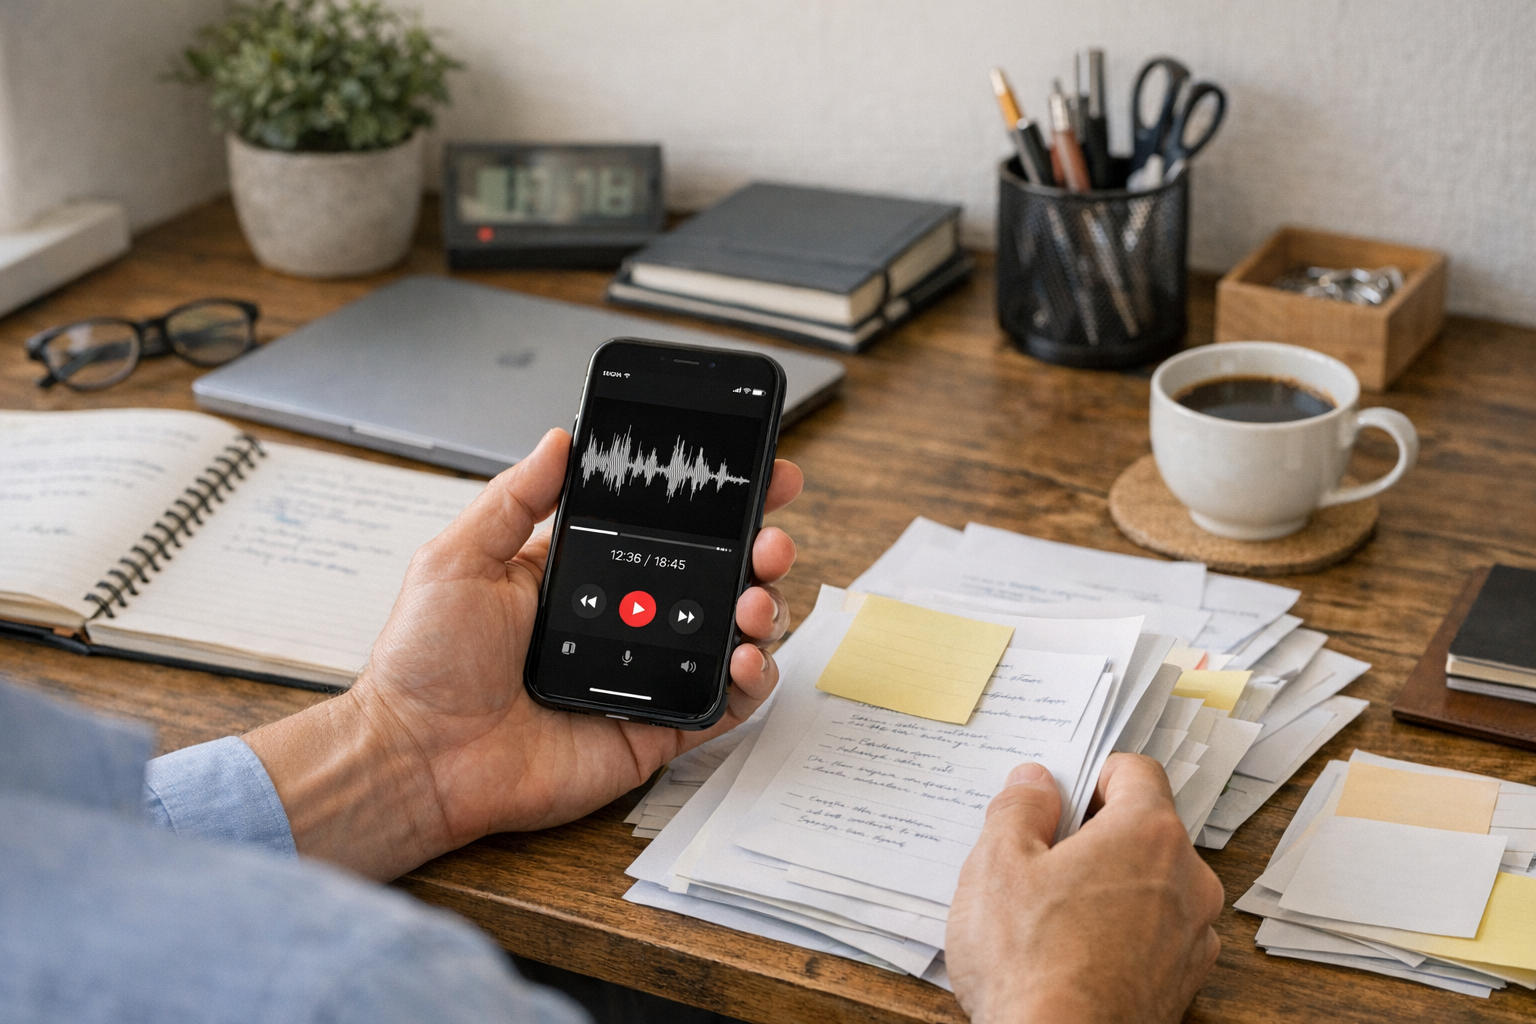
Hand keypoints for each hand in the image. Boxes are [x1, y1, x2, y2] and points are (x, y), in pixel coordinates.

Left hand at [245, 428, 802, 879]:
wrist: (418, 756)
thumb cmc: (425, 662)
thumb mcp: (460, 558)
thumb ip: (516, 497)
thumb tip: (560, 439)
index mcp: (586, 574)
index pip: (667, 528)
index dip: (718, 502)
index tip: (757, 475)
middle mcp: (625, 619)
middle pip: (716, 577)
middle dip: (758, 549)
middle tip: (768, 539)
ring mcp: (645, 673)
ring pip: (731, 634)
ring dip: (762, 608)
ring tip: (753, 598)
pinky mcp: (655, 727)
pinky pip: (723, 704)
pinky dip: (752, 680)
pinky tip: (746, 657)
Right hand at [946, 755, 1223, 1023]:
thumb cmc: (1029, 963)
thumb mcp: (997, 864)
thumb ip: (1019, 809)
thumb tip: (1036, 783)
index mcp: (1148, 835)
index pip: (1135, 771)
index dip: (1091, 775)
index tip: (1058, 798)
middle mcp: (1188, 880)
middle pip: (1145, 829)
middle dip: (1095, 836)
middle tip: (1040, 860)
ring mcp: (1192, 936)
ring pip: (1152, 884)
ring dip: (1111, 886)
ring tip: (1052, 914)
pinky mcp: (1183, 982)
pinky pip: (1155, 934)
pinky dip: (1123, 932)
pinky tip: (1074, 953)